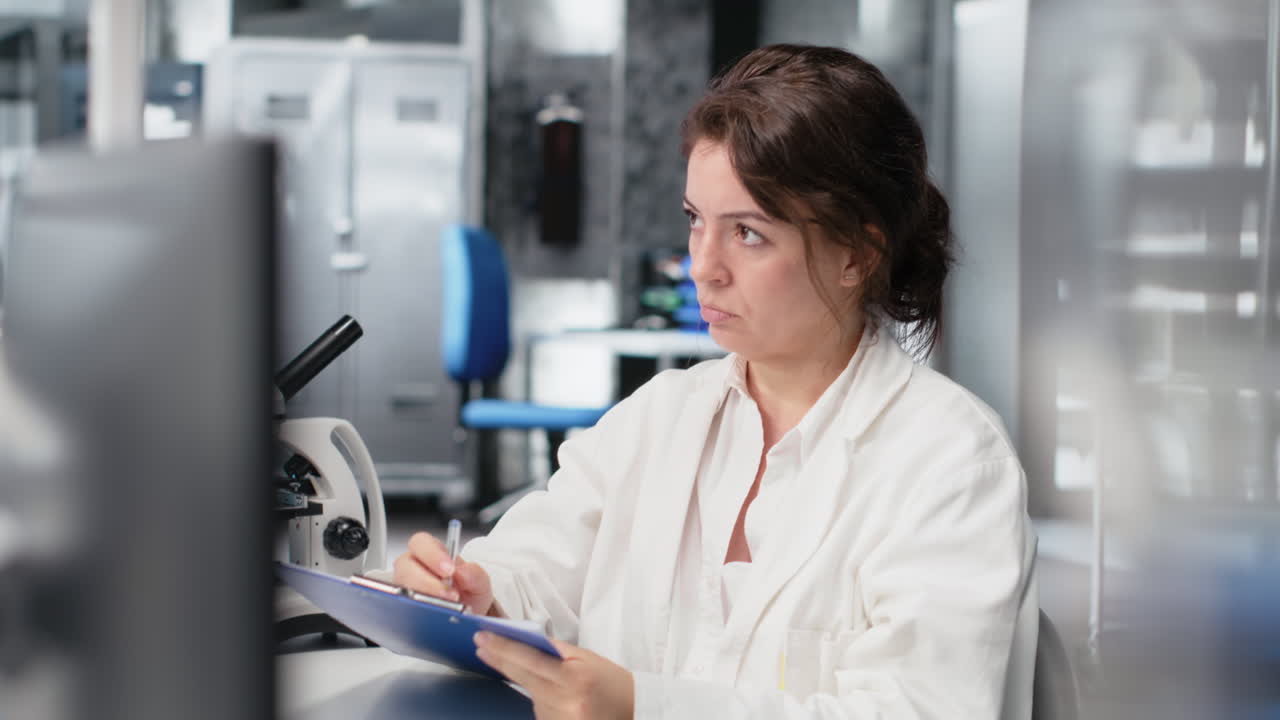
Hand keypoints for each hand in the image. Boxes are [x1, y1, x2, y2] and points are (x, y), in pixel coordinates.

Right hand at [392, 531, 494, 615]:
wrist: (466, 617)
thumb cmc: (468, 592)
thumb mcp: (479, 582)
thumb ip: (475, 574)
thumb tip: (463, 571)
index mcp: (431, 552)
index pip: (421, 543)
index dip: (432, 555)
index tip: (449, 570)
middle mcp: (412, 567)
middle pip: (405, 566)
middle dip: (427, 582)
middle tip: (449, 595)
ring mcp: (404, 587)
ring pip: (400, 588)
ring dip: (422, 599)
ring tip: (444, 609)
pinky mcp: (402, 607)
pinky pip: (401, 608)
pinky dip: (415, 613)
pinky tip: (431, 618)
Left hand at [475, 632, 633, 719]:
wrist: (633, 710)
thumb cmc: (612, 682)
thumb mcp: (588, 658)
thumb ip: (557, 650)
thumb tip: (526, 640)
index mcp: (575, 677)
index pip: (530, 660)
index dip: (504, 648)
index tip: (484, 638)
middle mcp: (566, 701)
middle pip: (523, 677)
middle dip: (500, 660)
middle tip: (481, 645)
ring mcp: (560, 719)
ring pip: (531, 696)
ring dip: (530, 684)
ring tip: (556, 682)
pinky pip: (539, 710)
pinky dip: (542, 700)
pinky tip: (559, 698)